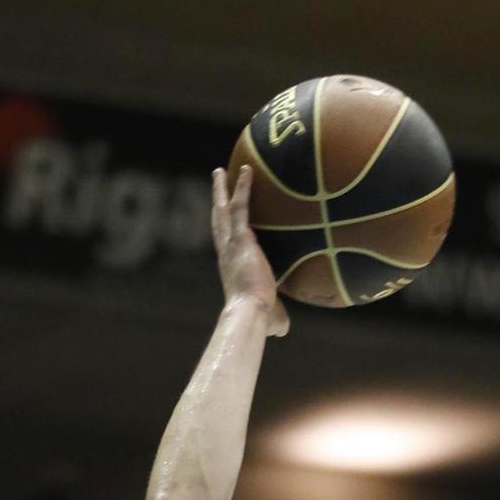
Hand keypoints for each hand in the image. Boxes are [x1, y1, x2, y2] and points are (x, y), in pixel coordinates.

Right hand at [212, 164, 289, 337]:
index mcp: (231, 268)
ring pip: (224, 210)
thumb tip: (283, 329)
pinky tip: (248, 170)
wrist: (250, 314)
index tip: (224, 220)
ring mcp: (231, 244)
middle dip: (217, 202)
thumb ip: (276, 319)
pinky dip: (243, 187)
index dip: (224, 231)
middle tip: (216, 184)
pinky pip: (242, 206)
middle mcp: (226, 253)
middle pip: (218, 221)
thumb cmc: (258, 321)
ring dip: (222, 189)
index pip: (226, 245)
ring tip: (221, 171)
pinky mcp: (241, 238)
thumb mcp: (269, 319)